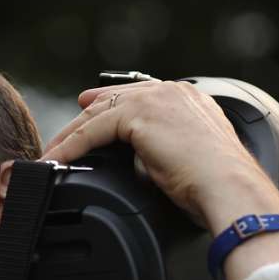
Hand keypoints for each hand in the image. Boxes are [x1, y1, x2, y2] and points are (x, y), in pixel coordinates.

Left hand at [42, 81, 278, 279]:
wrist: (229, 187)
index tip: (86, 112)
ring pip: (98, 114)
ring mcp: (157, 99)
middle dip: (81, 118)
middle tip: (58, 137)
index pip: (138, 96)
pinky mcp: (141, 115)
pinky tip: (55, 160)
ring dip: (69, 137)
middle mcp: (173, 92)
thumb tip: (140, 166)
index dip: (108, 105)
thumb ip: (163, 153)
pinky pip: (93, 130)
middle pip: (112, 100)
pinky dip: (70, 147)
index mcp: (189, 99)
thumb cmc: (217, 187)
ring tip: (49, 155)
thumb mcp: (186, 161)